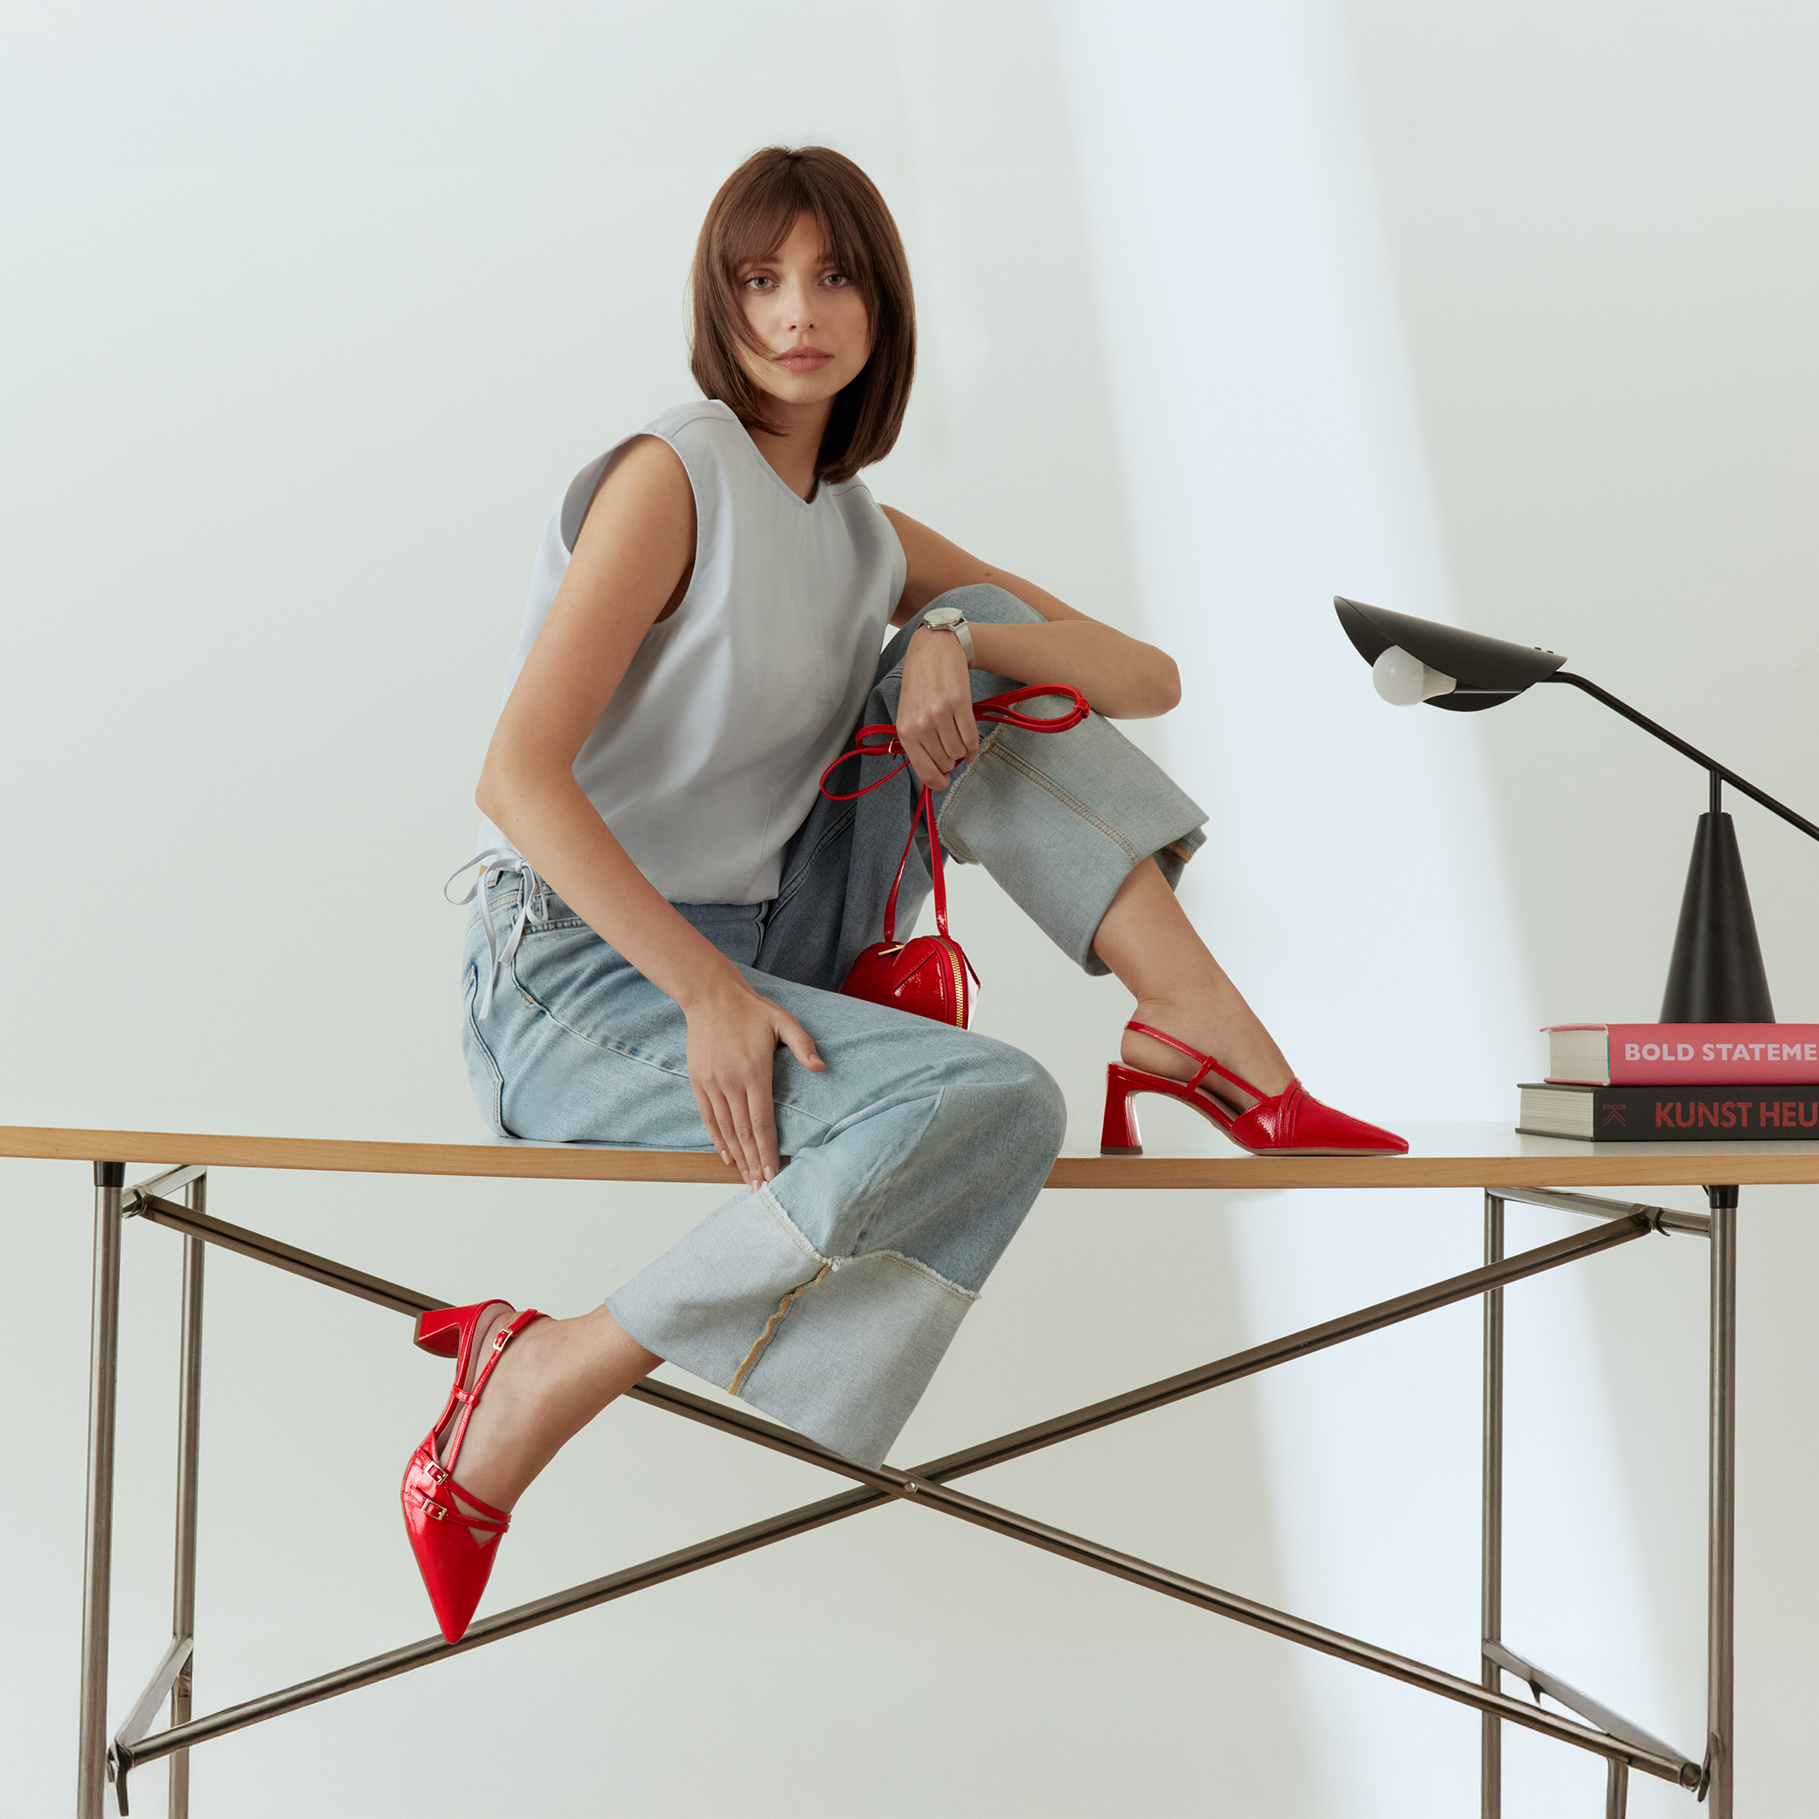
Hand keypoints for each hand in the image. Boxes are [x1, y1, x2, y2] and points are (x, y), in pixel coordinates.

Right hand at [683, 979, 824, 1188]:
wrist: (710, 996)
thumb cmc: (751, 1009)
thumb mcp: (783, 1021)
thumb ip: (803, 1044)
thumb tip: (821, 1067)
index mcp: (754, 1073)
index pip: (762, 1123)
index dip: (768, 1151)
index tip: (773, 1174)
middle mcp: (731, 1084)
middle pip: (744, 1133)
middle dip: (754, 1163)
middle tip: (760, 1189)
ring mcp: (713, 1084)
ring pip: (726, 1130)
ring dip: (738, 1157)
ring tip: (746, 1180)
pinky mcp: (699, 1082)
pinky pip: (708, 1117)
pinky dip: (717, 1139)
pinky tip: (727, 1156)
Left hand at [897, 625, 977, 789]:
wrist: (933, 650)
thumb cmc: (920, 683)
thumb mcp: (909, 715)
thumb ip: (918, 744)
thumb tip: (933, 775)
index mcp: (906, 731)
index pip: (925, 772)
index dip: (939, 783)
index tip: (945, 782)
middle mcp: (921, 725)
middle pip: (946, 763)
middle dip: (951, 761)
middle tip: (950, 748)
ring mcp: (940, 715)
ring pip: (959, 752)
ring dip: (962, 751)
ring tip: (958, 739)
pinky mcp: (959, 704)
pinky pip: (971, 738)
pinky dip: (974, 745)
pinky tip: (970, 743)